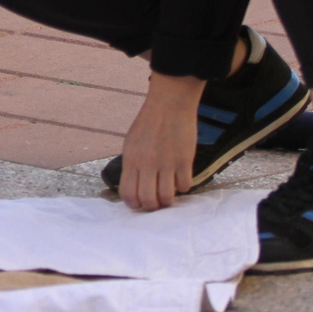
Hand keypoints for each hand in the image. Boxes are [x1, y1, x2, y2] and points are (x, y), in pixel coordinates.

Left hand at [119, 72, 203, 211]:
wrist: (169, 104)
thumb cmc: (149, 123)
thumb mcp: (132, 144)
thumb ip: (133, 165)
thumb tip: (135, 186)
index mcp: (131, 160)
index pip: (128, 193)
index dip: (134, 204)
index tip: (140, 204)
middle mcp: (146, 165)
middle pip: (148, 201)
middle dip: (152, 207)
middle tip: (157, 202)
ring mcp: (166, 164)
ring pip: (167, 198)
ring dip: (168, 200)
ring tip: (169, 192)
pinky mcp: (184, 161)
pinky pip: (184, 186)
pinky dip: (183, 186)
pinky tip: (181, 177)